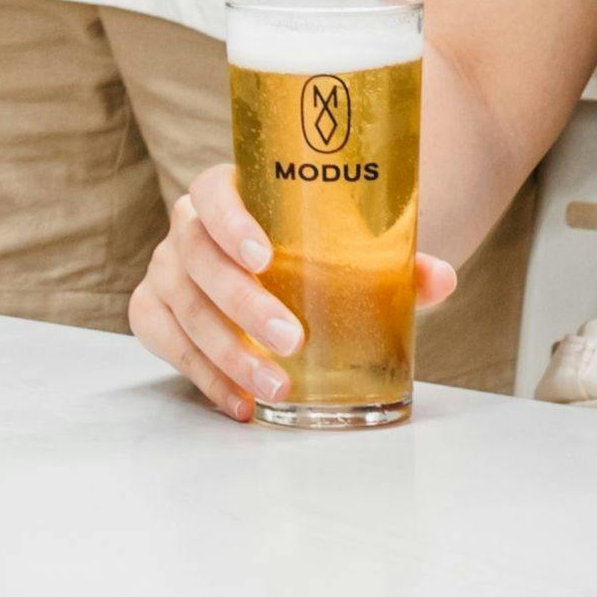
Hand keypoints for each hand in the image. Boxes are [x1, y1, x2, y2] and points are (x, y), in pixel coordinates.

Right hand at [130, 161, 458, 423]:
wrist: (278, 267)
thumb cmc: (312, 252)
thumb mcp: (351, 252)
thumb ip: (395, 263)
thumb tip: (440, 278)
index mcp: (229, 193)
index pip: (213, 193)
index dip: (231, 223)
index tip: (263, 258)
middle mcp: (188, 228)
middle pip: (197, 257)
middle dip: (241, 303)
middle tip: (290, 339)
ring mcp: (167, 270)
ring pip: (180, 306)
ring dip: (225, 352)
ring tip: (275, 386)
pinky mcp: (155, 312)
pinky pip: (164, 342)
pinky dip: (202, 376)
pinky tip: (241, 402)